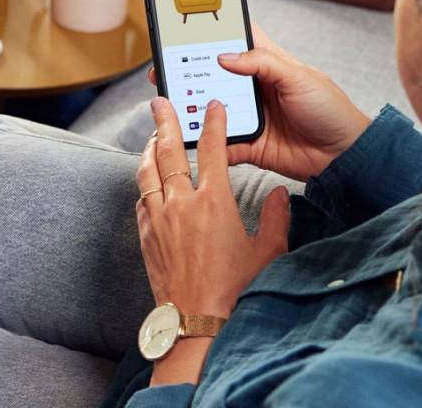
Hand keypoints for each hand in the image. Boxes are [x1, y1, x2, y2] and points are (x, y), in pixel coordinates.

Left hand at [136, 98, 289, 324]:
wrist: (197, 322)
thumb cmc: (235, 289)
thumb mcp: (267, 252)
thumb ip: (276, 218)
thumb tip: (280, 195)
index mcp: (215, 201)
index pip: (213, 148)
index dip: (213, 122)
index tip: (213, 105)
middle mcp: (182, 204)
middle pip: (168, 151)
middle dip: (165, 121)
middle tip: (160, 101)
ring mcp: (159, 220)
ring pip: (148, 173)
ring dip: (149, 150)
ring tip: (151, 136)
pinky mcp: (146, 237)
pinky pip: (141, 201)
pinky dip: (145, 186)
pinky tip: (149, 183)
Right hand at [145, 23, 370, 182]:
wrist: (345, 155)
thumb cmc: (331, 109)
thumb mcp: (299, 77)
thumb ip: (263, 63)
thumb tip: (224, 56)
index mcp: (268, 64)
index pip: (236, 40)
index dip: (213, 34)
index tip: (185, 28)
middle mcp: (254, 88)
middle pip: (215, 76)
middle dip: (190, 73)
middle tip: (164, 70)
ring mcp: (251, 117)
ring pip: (213, 110)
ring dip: (194, 109)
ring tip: (172, 105)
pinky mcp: (250, 145)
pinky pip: (222, 144)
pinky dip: (208, 144)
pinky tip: (193, 140)